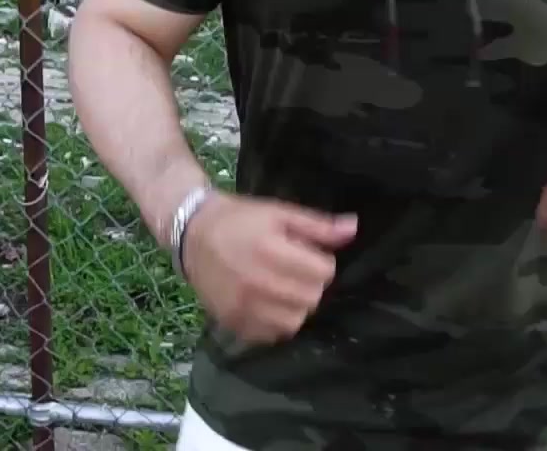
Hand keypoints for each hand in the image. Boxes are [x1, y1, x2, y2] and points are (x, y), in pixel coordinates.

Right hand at [179, 191, 356, 344]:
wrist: (193, 234)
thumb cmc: (241, 220)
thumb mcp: (280, 213)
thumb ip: (317, 226)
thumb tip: (353, 228)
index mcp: (271, 250)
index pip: (324, 272)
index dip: (321, 262)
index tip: (308, 255)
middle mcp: (257, 282)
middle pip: (312, 298)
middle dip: (311, 284)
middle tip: (296, 271)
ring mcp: (244, 307)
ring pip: (295, 320)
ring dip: (297, 305)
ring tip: (284, 288)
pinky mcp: (234, 323)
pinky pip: (273, 334)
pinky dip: (278, 321)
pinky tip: (270, 303)